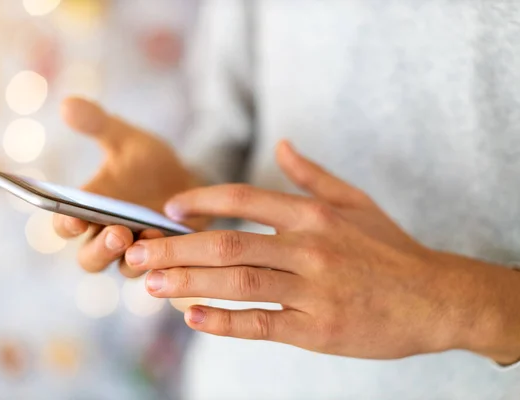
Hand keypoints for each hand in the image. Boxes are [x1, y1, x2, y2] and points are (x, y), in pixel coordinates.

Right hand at [52, 97, 199, 276]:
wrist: (188, 177)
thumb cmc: (147, 162)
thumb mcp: (126, 139)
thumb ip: (98, 125)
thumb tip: (68, 104)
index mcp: (87, 211)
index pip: (64, 226)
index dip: (65, 225)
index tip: (74, 218)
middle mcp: (106, 237)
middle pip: (90, 259)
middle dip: (101, 249)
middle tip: (118, 232)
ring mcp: (136, 252)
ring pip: (124, 268)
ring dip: (133, 257)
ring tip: (150, 234)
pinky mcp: (165, 259)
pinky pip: (160, 270)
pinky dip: (164, 260)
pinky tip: (174, 241)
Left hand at [123, 141, 519, 361]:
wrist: (437, 298)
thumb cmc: (391, 249)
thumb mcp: (356, 202)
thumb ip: (313, 175)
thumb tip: (281, 144)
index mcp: (314, 214)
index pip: (243, 199)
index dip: (199, 201)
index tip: (169, 210)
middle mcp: (309, 247)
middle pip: (227, 244)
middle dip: (176, 249)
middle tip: (137, 254)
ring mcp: (313, 289)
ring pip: (237, 284)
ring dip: (187, 284)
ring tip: (150, 285)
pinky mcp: (318, 328)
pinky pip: (262, 324)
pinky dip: (224, 322)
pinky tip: (193, 318)